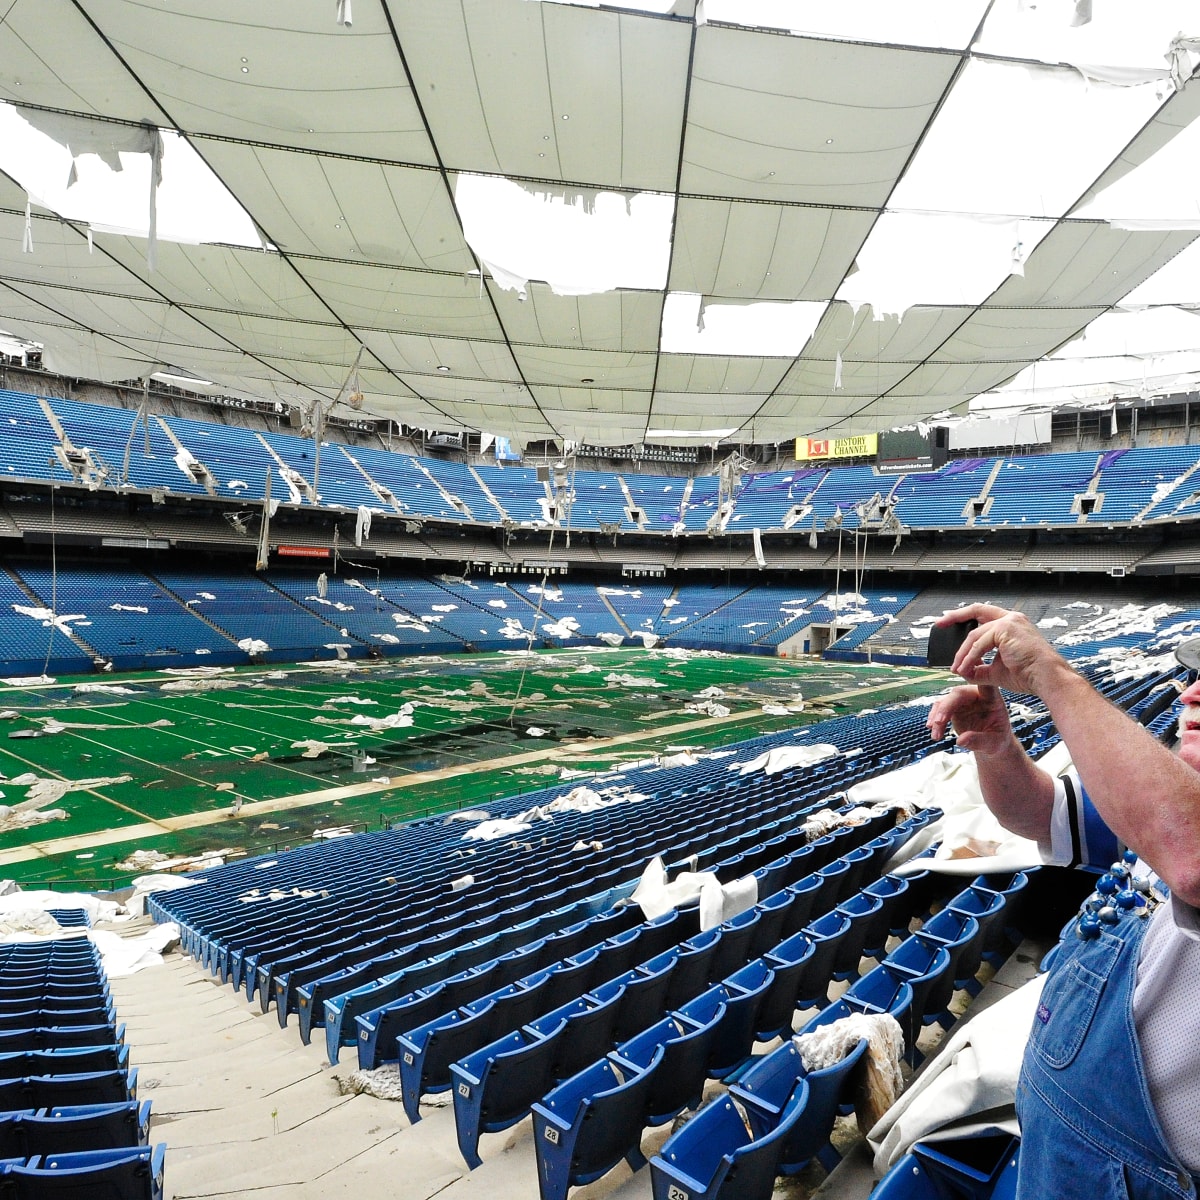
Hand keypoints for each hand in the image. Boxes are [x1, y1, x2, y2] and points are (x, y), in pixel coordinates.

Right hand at [927, 683, 1011, 752]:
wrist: (992, 744)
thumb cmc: (998, 740)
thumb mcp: (994, 744)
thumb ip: (979, 741)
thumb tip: (960, 741)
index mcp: (992, 698)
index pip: (984, 685)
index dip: (974, 676)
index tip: (961, 674)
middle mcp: (976, 695)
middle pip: (958, 693)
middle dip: (946, 707)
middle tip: (939, 723)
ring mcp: (963, 701)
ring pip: (945, 701)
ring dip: (937, 716)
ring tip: (936, 735)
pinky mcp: (953, 708)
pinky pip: (940, 709)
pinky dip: (934, 719)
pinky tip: (933, 731)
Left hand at [935, 604, 1070, 697]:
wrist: (1046, 679)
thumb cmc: (1029, 675)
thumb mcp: (997, 671)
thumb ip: (979, 667)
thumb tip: (963, 670)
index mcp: (1012, 625)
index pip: (984, 615)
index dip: (965, 616)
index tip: (949, 619)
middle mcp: (1012, 619)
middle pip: (977, 611)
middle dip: (955, 616)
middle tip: (939, 623)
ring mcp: (1009, 621)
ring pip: (975, 636)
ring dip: (962, 654)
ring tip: (956, 669)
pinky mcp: (1006, 629)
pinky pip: (979, 644)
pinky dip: (969, 658)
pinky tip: (964, 669)